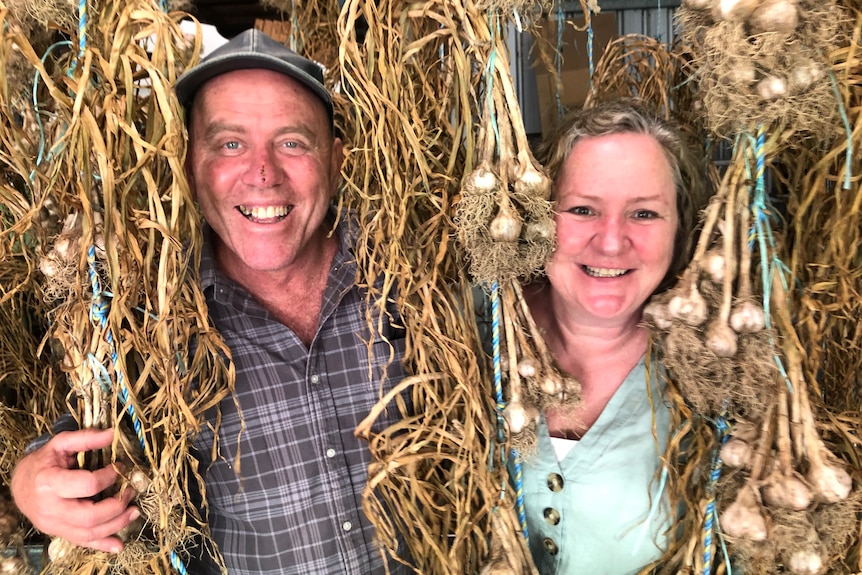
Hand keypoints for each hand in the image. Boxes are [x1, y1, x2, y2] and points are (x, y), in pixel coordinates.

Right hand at [10, 428, 138, 553]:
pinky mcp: (58, 533)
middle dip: (116, 506)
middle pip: (89, 516)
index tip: (121, 467)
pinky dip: (102, 545)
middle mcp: (50, 508)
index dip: (109, 477)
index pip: (87, 485)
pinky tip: (119, 545)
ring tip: (133, 511)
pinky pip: (81, 542)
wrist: (20, 484)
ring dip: (116, 525)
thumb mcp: (60, 444)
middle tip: (131, 491)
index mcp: (50, 483)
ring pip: (88, 533)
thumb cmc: (43, 462)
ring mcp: (53, 524)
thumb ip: (85, 438)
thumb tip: (112, 434)